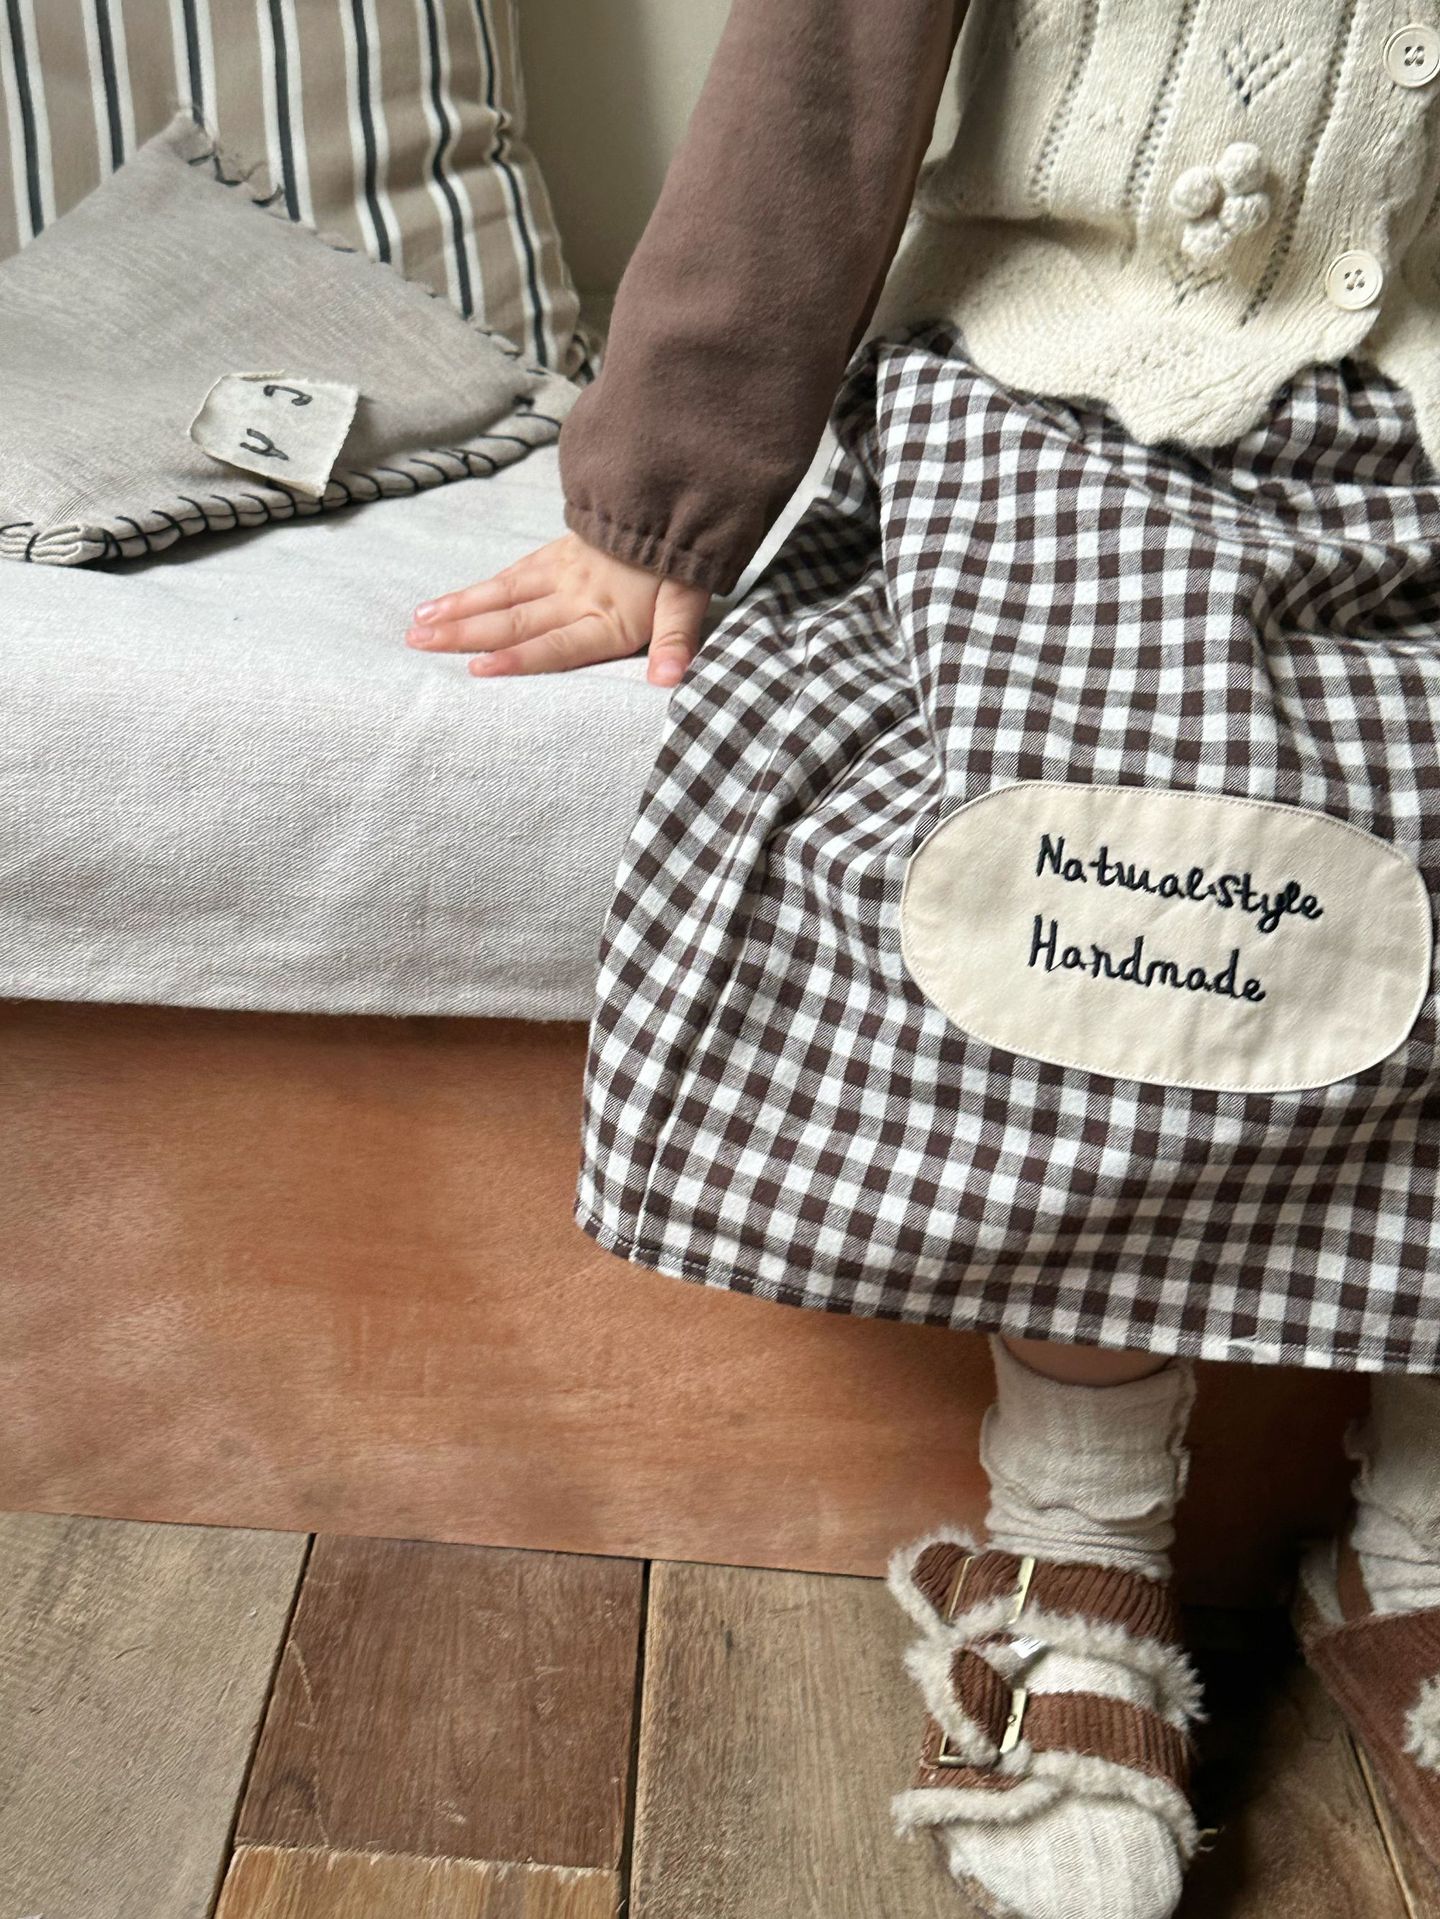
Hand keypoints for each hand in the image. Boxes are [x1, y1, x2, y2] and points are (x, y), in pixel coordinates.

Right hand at [405, 532, 711, 684]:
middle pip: (515, 621)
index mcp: (608, 617)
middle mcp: (576, 595)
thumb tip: (668, 682)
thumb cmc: (682, 555)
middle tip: (417, 647)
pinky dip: (478, 589)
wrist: (675, 486)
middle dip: (464, 636)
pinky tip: (449, 600)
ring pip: (502, 594)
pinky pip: (511, 573)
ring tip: (417, 625)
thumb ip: (676, 642)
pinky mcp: (556, 551)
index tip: (478, 670)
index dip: (520, 658)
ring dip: (458, 611)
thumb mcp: (689, 600)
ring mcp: (562, 572)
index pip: (558, 645)